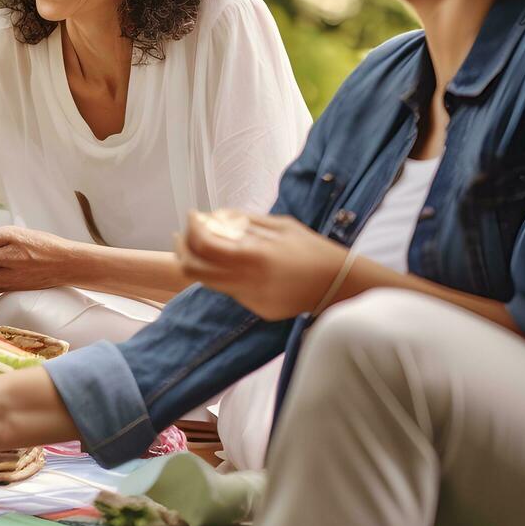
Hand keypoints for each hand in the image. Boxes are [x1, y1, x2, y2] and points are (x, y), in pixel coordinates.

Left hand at [175, 210, 348, 320]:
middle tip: (183, 233)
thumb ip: (244, 221)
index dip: (191, 229)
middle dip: (183, 248)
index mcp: (257, 256)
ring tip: (201, 245)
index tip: (192, 215)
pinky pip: (231, 291)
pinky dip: (225, 275)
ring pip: (209, 282)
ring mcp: (252, 300)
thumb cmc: (312, 249)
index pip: (205, 246)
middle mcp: (250, 282)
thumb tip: (212, 216)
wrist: (341, 285)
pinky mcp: (258, 310)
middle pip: (194, 270)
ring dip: (199, 262)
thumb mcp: (280, 226)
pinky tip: (235, 263)